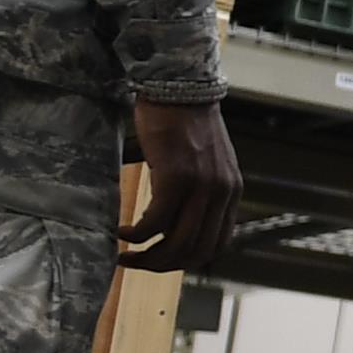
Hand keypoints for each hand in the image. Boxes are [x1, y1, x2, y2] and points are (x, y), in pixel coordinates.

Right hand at [122, 99, 239, 272]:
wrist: (178, 86)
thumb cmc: (183, 123)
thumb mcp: (203, 163)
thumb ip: (198, 192)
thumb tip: (172, 224)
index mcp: (231, 192)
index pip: (217, 245)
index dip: (188, 261)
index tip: (161, 260)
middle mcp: (222, 193)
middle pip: (196, 251)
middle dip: (163, 265)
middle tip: (136, 263)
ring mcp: (201, 186)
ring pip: (176, 243)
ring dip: (147, 257)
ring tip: (125, 253)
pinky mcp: (176, 178)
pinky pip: (155, 223)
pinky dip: (136, 235)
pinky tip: (121, 231)